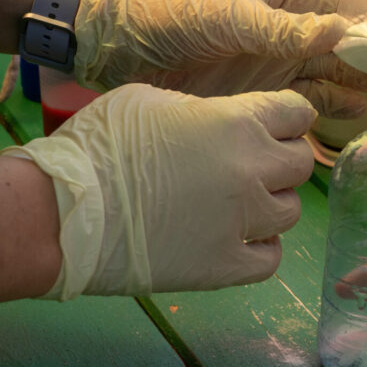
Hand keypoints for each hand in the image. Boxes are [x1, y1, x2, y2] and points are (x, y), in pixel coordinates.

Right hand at [0, 85, 316, 297]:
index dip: (288, 119)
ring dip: (271, 204)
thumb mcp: (152, 99)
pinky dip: (261, 248)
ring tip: (240, 205)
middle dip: (282, 160)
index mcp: (238, 122)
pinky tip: (239, 239)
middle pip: (301, 163)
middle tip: (254, 166)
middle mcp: (252, 170)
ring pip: (291, 211)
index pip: (298, 114)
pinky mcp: (226, 266)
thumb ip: (203, 109)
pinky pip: (271, 258)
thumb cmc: (100, 146)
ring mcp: (243, 221)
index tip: (276, 127)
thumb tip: (219, 122)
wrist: (64, 212)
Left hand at [75, 0, 366, 116]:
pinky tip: (361, 111)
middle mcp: (298, 27)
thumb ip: (289, 29)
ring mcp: (285, 61)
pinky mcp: (270, 93)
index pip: (354, 4)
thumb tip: (346, 30)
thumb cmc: (179, 12)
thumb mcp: (235, 16)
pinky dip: (338, 106)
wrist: (125, 46)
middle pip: (356, 42)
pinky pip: (314, 99)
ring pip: (341, 73)